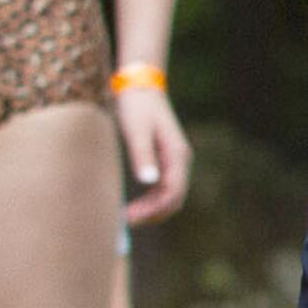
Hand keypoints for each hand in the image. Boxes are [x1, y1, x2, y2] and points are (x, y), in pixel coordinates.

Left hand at [117, 81, 192, 224]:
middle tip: (126, 222)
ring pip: (170, 195)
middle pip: (174, 198)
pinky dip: (151, 200)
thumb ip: (143, 155)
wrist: (141, 85)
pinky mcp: (165, 159)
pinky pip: (163, 187)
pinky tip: (133, 204)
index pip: (172, 192)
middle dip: (153, 214)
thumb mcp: (137, 130)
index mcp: (177, 154)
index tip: (130, 218)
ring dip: (152, 209)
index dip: (153, 209)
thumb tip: (149, 182)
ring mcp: (175, 160)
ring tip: (128, 217)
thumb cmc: (137, 107)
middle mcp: (181, 160)